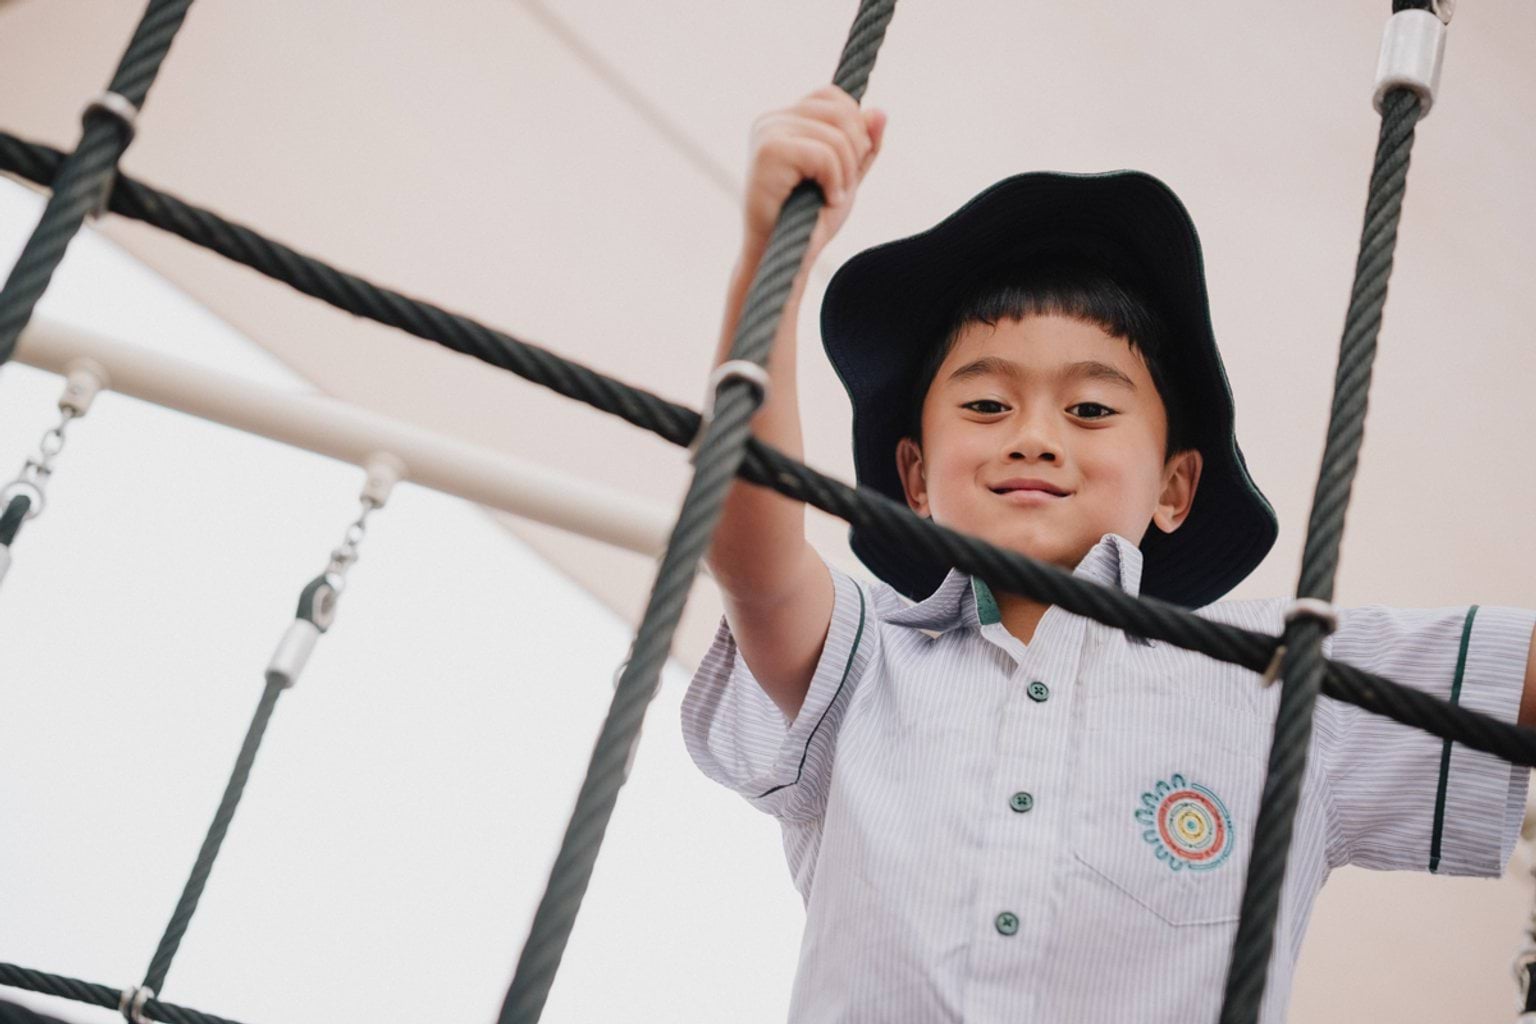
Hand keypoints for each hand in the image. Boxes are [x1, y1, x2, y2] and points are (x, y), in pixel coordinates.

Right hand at [742, 84, 886, 266]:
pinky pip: (823, 154)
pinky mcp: (768, 153)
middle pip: (840, 112)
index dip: (854, 128)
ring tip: (830, 197)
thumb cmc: (809, 220)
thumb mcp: (847, 177)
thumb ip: (864, 146)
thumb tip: (880, 111)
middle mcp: (770, 120)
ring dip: (845, 173)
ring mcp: (766, 134)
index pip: (833, 97)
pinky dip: (834, 181)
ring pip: (836, 135)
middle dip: (855, 151)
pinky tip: (826, 199)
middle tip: (841, 186)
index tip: (846, 168)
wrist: (784, 257)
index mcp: (784, 120)